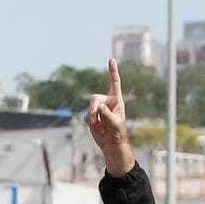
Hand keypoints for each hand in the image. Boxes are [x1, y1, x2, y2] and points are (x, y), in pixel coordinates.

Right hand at [85, 59, 135, 175]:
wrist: (111, 144)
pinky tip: (97, 128)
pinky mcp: (92, 116)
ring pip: (90, 108)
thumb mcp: (115, 124)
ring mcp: (98, 109)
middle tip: (95, 119)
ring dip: (92, 118)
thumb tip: (98, 107)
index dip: (112, 71)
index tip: (111, 59)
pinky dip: (90, 123)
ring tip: (99, 127)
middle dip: (93, 108)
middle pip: (95, 98)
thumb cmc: (117, 133)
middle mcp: (107, 102)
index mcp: (116, 100)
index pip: (114, 83)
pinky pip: (86, 117)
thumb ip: (107, 114)